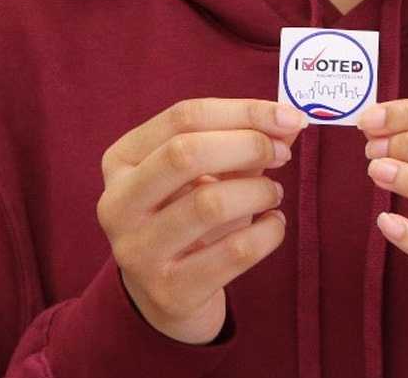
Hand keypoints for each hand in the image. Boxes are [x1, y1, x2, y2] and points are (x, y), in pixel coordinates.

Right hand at [97, 98, 308, 343]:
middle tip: (283, 154)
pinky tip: (274, 225)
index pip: (183, 117)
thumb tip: (289, 121)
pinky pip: (233, 253)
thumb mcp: (206, 174)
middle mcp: (117, 203)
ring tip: (274, 194)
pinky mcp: (169, 291)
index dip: (243, 112)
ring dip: (258, 192)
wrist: (167, 296)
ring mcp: (138, 251)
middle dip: (248, 146)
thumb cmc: (188, 219)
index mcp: (120, 161)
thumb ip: (243, 142)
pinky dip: (267, 233)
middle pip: (185, 153)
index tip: (288, 117)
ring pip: (208, 204)